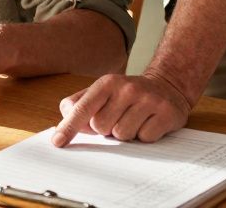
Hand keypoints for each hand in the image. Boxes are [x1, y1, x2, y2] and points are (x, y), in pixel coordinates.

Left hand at [50, 72, 190, 146]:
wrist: (167, 86)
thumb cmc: (127, 95)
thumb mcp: (101, 93)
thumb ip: (78, 106)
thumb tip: (64, 126)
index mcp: (107, 83)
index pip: (82, 109)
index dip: (69, 127)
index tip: (58, 142)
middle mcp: (128, 89)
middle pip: (101, 127)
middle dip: (106, 129)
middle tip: (118, 118)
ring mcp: (148, 100)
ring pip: (122, 135)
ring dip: (126, 133)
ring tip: (133, 120)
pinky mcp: (166, 114)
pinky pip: (145, 139)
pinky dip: (144, 136)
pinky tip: (148, 123)